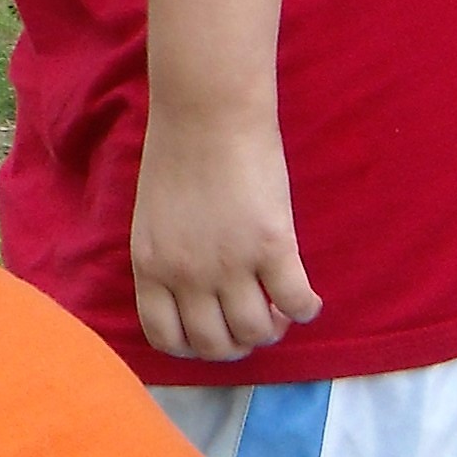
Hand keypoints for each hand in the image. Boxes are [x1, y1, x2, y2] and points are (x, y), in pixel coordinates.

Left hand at [130, 108, 321, 360]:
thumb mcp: (153, 219)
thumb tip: (194, 297)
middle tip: (251, 322)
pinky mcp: (271, 246)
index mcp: (150, 266)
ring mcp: (229, 263)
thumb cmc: (178, 153)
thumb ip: (167, 260)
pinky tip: (307, 299)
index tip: (213, 331)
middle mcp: (186, 274)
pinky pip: (295, 302)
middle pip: (214, 345)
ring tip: (278, 309)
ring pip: (255, 332)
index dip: (194, 346)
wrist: (207, 110)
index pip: (166, 338)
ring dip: (271, 329)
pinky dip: (306, 309)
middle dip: (236, 344)